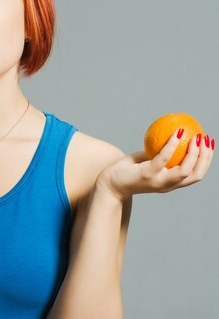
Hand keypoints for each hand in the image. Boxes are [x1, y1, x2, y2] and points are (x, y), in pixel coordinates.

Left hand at [97, 130, 214, 201]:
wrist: (109, 184)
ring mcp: (158, 182)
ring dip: (194, 153)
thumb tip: (171, 134)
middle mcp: (167, 186)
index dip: (206, 161)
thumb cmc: (127, 171)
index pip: (195, 175)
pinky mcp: (147, 175)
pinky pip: (164, 158)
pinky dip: (173, 145)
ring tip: (196, 137)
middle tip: (206, 139)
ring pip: (184, 170)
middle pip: (195, 175)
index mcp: (170, 183)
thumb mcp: (146, 161)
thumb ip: (158, 153)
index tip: (208, 144)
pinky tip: (177, 132)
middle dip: (205, 158)